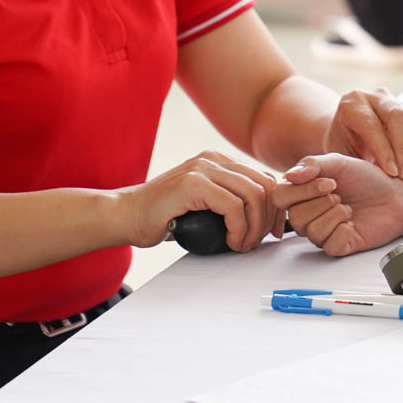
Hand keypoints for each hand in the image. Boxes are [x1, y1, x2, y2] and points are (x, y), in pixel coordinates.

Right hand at [116, 150, 288, 252]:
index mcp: (219, 159)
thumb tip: (263, 216)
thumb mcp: (204, 202)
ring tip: (243, 244)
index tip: (274, 230)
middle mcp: (213, 158)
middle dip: (269, 217)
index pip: (264, 177)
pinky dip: (239, 229)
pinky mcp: (193, 184)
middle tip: (260, 241)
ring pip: (253, 195)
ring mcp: (203, 168)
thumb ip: (228, 199)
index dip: (276, 206)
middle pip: (264, 185)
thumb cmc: (163, 215)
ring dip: (255, 226)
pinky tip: (232, 242)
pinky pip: (233, 207)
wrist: (126, 215)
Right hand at [271, 153, 402, 256]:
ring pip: (312, 232)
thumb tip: (289, 175)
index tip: (329, 182)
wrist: (396, 195)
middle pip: (296, 217)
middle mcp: (309, 215)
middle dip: (322, 203)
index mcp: (303, 194)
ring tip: (348, 208)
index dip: (302, 191)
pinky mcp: (339, 247)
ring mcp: (323, 233)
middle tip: (341, 195)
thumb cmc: (366, 179)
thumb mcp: (338, 163)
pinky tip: (353, 223)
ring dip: (335, 215)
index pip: (279, 198)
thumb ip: (312, 164)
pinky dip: (344, 231)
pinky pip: (330, 245)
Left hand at [323, 87, 402, 179]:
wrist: (351, 136)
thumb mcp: (337, 154)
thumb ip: (342, 161)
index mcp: (352, 104)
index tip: (392, 173)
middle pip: (398, 116)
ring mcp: (399, 100)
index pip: (371, 124)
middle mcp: (376, 97)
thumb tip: (347, 173)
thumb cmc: (343, 150)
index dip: (384, 149)